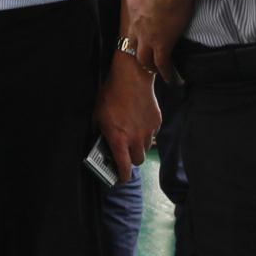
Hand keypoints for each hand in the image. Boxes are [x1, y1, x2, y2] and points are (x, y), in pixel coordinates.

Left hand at [97, 53, 161, 173]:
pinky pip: (152, 134)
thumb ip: (99, 132)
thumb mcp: (98, 115)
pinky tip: (139, 120)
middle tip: (125, 151)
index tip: (120, 178)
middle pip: (137, 161)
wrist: (132, 77)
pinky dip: (146, 132)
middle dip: (131, 159)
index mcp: (119, 139)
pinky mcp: (157, 123)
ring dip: (139, 146)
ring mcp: (148, 131)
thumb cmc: (111, 95)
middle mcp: (135, 139)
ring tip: (132, 133)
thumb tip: (100, 142)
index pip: (124, 168)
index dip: (123, 176)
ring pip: (146, 148)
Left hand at [120, 0, 195, 81]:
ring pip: (143, 56)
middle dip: (137, 50)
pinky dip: (165, 72)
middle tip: (144, 57)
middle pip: (133, 41)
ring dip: (148, 64)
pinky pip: (162, 62)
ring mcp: (147, 34)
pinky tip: (169, 78)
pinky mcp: (162, 43)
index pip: (134, 19)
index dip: (138, 27)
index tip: (143, 31)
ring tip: (155, 70)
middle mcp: (136, 21)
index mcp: (133, 2)